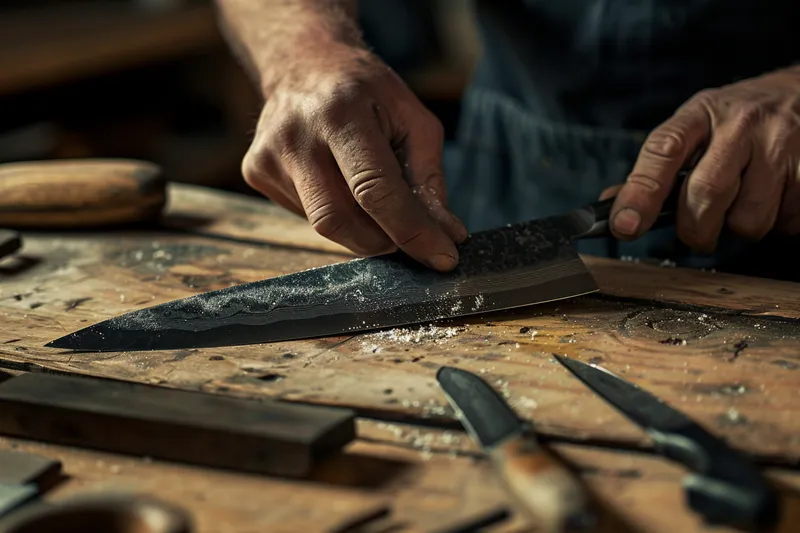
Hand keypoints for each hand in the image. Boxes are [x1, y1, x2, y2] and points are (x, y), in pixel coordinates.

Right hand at [242, 45, 466, 270]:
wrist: (304, 63)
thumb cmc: (368, 93)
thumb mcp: (412, 120)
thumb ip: (430, 179)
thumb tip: (447, 236)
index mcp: (340, 113)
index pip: (374, 190)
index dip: (410, 230)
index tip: (442, 258)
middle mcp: (295, 135)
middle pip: (339, 220)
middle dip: (382, 241)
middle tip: (409, 237)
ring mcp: (267, 155)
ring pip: (323, 224)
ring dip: (361, 228)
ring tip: (373, 197)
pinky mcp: (255, 172)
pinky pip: (305, 215)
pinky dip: (336, 213)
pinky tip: (336, 180)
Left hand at [608, 67, 799, 251]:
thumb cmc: (738, 120)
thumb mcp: (694, 127)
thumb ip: (656, 167)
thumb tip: (612, 206)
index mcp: (700, 114)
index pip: (663, 151)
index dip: (640, 193)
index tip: (625, 226)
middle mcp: (741, 124)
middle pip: (705, 194)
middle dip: (695, 230)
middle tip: (698, 235)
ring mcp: (781, 144)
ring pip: (748, 219)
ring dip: (741, 228)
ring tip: (746, 204)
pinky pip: (785, 221)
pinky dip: (777, 223)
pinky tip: (776, 197)